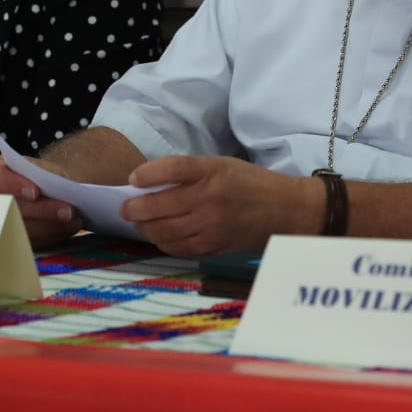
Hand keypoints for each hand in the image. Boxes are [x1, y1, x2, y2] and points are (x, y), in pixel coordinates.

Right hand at [0, 152, 83, 248]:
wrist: (51, 189)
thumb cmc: (46, 176)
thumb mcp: (48, 168)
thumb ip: (48, 176)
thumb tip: (62, 189)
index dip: (14, 185)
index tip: (35, 192)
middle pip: (12, 207)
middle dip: (42, 210)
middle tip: (69, 211)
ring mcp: (0, 221)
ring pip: (23, 228)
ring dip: (51, 226)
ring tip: (74, 221)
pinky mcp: (14, 239)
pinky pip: (31, 241)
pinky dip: (52, 236)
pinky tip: (67, 230)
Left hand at [121, 155, 321, 256]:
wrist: (285, 210)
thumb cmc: (251, 183)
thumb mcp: (223, 165)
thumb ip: (190, 172)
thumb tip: (151, 183)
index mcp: (213, 170)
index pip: (172, 169)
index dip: (146, 174)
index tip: (132, 179)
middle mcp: (210, 198)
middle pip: (159, 205)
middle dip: (134, 208)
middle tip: (126, 208)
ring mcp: (211, 225)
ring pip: (163, 231)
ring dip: (144, 227)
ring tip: (139, 223)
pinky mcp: (213, 245)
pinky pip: (177, 247)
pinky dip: (162, 241)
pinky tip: (159, 235)